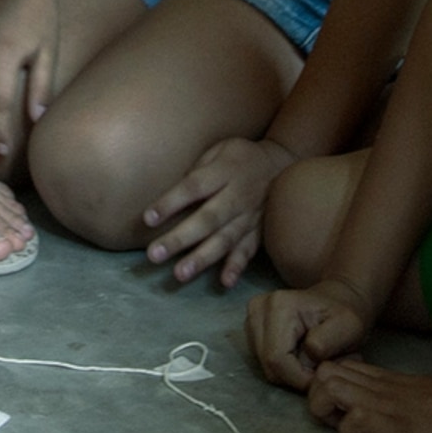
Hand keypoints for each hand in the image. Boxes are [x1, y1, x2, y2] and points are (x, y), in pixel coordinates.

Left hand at [142, 135, 292, 286]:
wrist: (283, 163)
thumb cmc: (239, 156)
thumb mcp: (219, 150)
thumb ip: (198, 170)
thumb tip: (170, 193)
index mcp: (224, 172)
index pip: (194, 187)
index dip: (170, 203)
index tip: (147, 219)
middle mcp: (237, 196)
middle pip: (206, 219)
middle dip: (180, 238)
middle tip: (154, 255)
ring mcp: (250, 217)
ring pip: (224, 240)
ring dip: (202, 258)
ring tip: (180, 274)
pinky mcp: (259, 233)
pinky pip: (248, 251)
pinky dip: (237, 267)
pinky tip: (224, 282)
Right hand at [247, 277, 373, 390]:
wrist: (339, 299)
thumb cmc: (345, 315)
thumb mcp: (349, 327)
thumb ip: (326, 343)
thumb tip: (306, 356)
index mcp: (278, 305)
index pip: (277, 359)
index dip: (300, 377)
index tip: (322, 374)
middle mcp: (258, 308)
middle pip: (268, 365)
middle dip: (296, 375)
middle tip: (320, 367)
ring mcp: (252, 317)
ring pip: (265, 366)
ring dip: (291, 372)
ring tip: (313, 360)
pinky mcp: (252, 327)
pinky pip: (264, 361)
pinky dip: (284, 366)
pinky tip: (301, 355)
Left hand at [307, 361, 431, 432]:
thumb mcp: (407, 388)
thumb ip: (382, 386)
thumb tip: (358, 400)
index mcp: (377, 377)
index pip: (331, 366)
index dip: (324, 385)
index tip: (337, 406)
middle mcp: (375, 386)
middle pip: (321, 374)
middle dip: (318, 398)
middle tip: (337, 419)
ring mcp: (382, 404)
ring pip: (328, 391)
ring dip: (329, 414)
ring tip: (351, 429)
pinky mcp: (392, 425)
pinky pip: (353, 422)